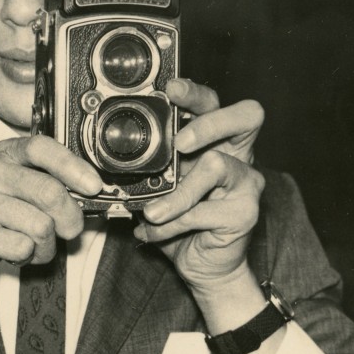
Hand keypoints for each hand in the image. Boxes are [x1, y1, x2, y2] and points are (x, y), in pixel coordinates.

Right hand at [0, 135, 102, 302]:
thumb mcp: (20, 195)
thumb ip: (50, 186)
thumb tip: (91, 192)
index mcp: (2, 154)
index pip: (41, 147)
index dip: (73, 167)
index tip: (94, 186)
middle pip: (48, 190)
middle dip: (70, 218)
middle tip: (70, 231)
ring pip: (39, 225)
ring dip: (46, 246)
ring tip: (33, 247)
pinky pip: (21, 247)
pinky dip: (27, 258)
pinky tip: (14, 254)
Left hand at [134, 78, 265, 291]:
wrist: (201, 264)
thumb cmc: (179, 219)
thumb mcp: (157, 185)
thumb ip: (146, 165)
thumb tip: (106, 150)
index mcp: (215, 138)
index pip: (213, 101)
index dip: (194, 91)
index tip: (169, 89)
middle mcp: (237, 153)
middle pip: (246, 115)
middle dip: (209, 123)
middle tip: (179, 142)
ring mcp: (247, 181)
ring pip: (217, 165)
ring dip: (178, 193)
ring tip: (152, 212)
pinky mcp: (246, 211)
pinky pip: (205, 210)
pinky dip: (174, 223)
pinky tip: (156, 232)